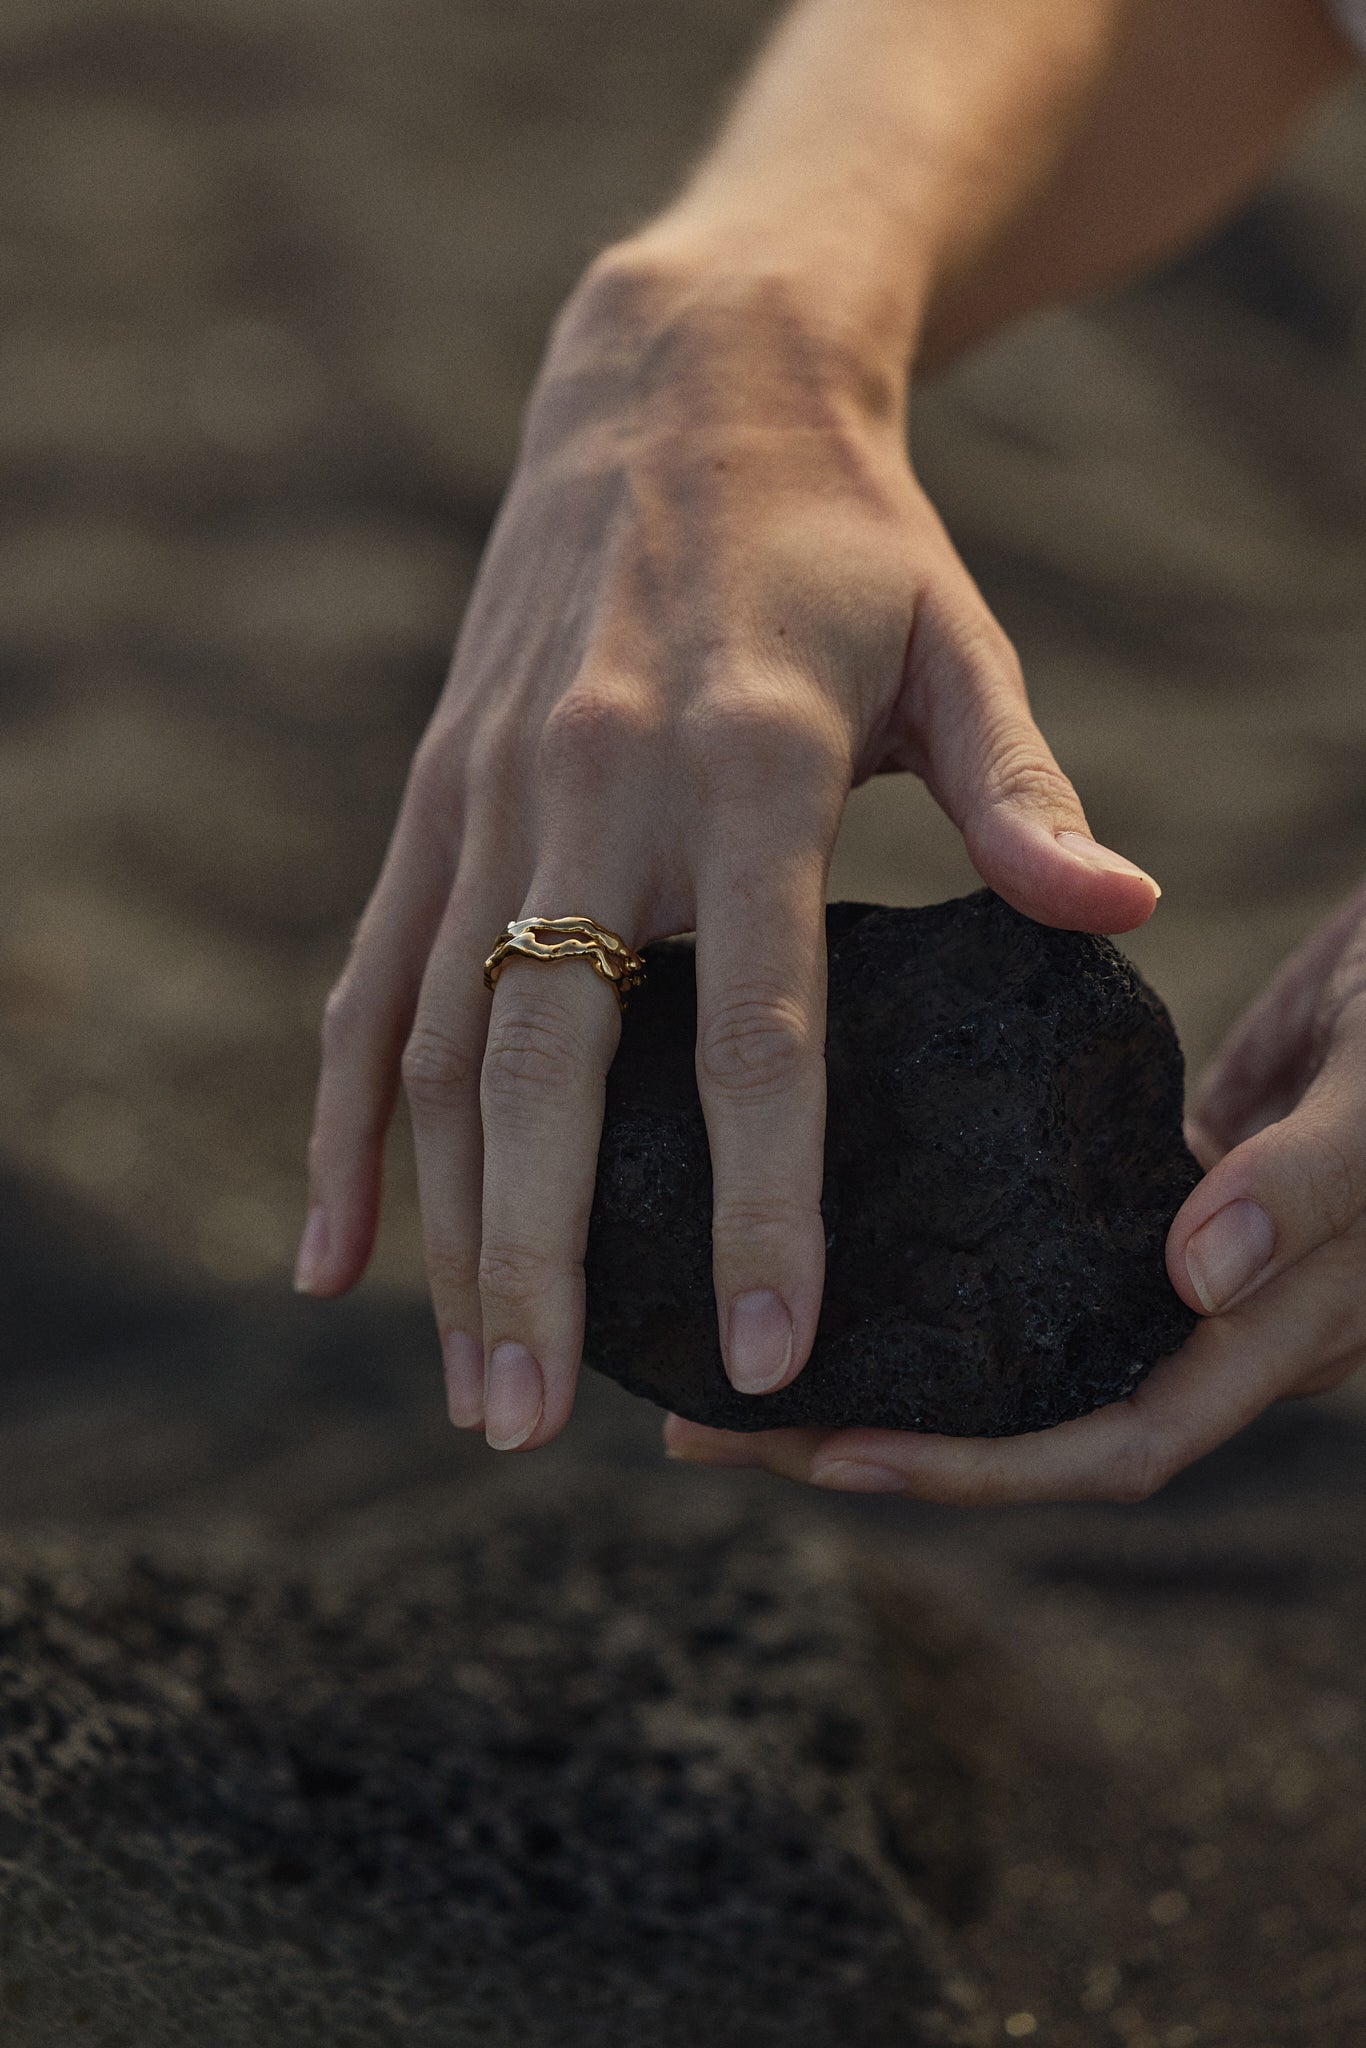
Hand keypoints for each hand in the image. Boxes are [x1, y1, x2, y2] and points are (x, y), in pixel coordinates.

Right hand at [295, 240, 1156, 1452]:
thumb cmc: (843, 541)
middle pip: (553, 1069)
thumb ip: (1023, 797)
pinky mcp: (433, 798)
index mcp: (748, 765)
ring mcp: (489, 796)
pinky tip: (332, 1252)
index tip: (770, 1351)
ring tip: (469, 1386)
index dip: (764, 1203)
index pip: (755, 1030)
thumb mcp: (960, 645)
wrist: (679, 385)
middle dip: (545, 1263)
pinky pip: (368, 984)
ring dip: (446, 1229)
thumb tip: (1123, 918)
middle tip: (541, 1427)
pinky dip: (343, 1127)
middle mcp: (595, 788)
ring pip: (442, 1047)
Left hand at [667, 882, 1365, 1501]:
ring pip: (1013, 1352)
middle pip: (1031, 1424)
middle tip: (717, 1434)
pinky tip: (832, 1239)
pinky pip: (1019, 1258)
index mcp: (1275, 1335)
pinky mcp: (1124, 1192)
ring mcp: (1164, 1263)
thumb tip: (1192, 1279)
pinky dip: (930, 1270)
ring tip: (738, 1360)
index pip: (1116, 1443)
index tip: (834, 1454)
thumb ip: (1302, 1186)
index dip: (982, 1469)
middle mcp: (1210, 1323)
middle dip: (879, 1443)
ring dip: (885, 1368)